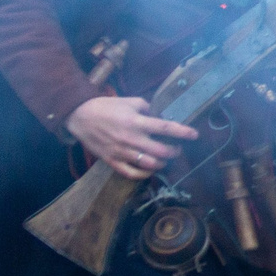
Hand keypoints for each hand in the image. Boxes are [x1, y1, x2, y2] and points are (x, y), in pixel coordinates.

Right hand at [66, 94, 199, 179]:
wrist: (80, 117)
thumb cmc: (106, 107)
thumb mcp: (129, 101)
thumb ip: (147, 107)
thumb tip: (161, 115)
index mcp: (136, 122)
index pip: (166, 128)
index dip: (183, 132)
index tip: (195, 135)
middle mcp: (132, 139)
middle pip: (162, 151)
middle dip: (175, 151)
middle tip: (177, 148)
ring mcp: (122, 152)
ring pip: (150, 165)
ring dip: (162, 163)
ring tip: (165, 158)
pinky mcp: (113, 161)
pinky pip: (132, 174)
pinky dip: (145, 174)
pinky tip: (150, 170)